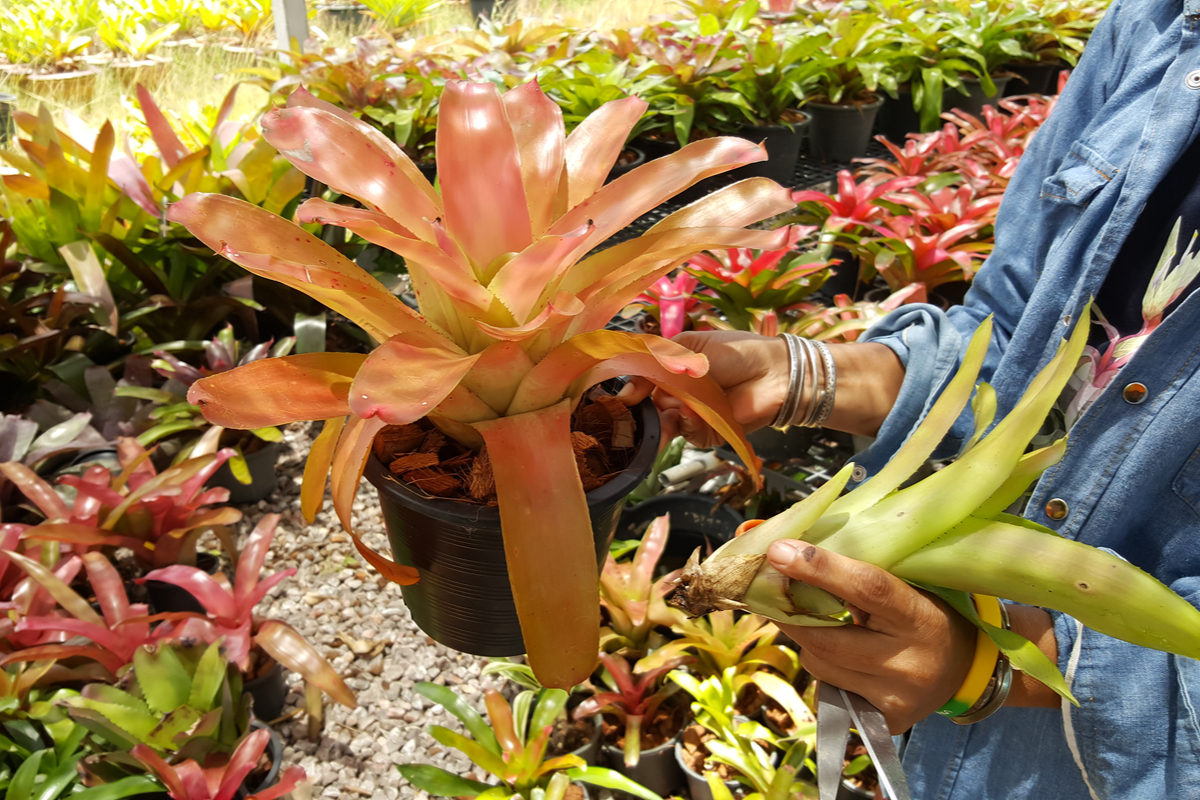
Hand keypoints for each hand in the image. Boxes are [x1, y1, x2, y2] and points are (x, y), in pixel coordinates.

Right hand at [618, 331, 788, 446]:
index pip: (644, 383)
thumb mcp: (689, 347)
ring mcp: (695, 415)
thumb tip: (627, 387)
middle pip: (652, 408)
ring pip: (667, 424)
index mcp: (675, 369)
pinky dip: (688, 424)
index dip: (634, 391)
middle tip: (645, 406)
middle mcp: (681, 394)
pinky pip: (689, 434)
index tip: (625, 398)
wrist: (773, 371)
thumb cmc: (736, 352)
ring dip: (668, 417)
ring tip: (679, 406)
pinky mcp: (710, 433)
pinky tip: (693, 413)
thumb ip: (657, 362)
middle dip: (648, 409)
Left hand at [766, 540, 976, 733]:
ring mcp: (896, 697)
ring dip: (806, 640)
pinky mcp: (884, 722)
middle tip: (770, 590)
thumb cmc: (925, 613)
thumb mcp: (904, 582)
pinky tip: (841, 657)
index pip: (868, 588)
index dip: (819, 567)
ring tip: (821, 625)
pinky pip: (828, 690)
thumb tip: (773, 540)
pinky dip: (823, 667)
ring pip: (819, 665)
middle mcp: (909, 662)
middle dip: (789, 612)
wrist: (965, 670)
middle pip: (825, 637)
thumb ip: (847, 562)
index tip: (778, 551)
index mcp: (919, 616)